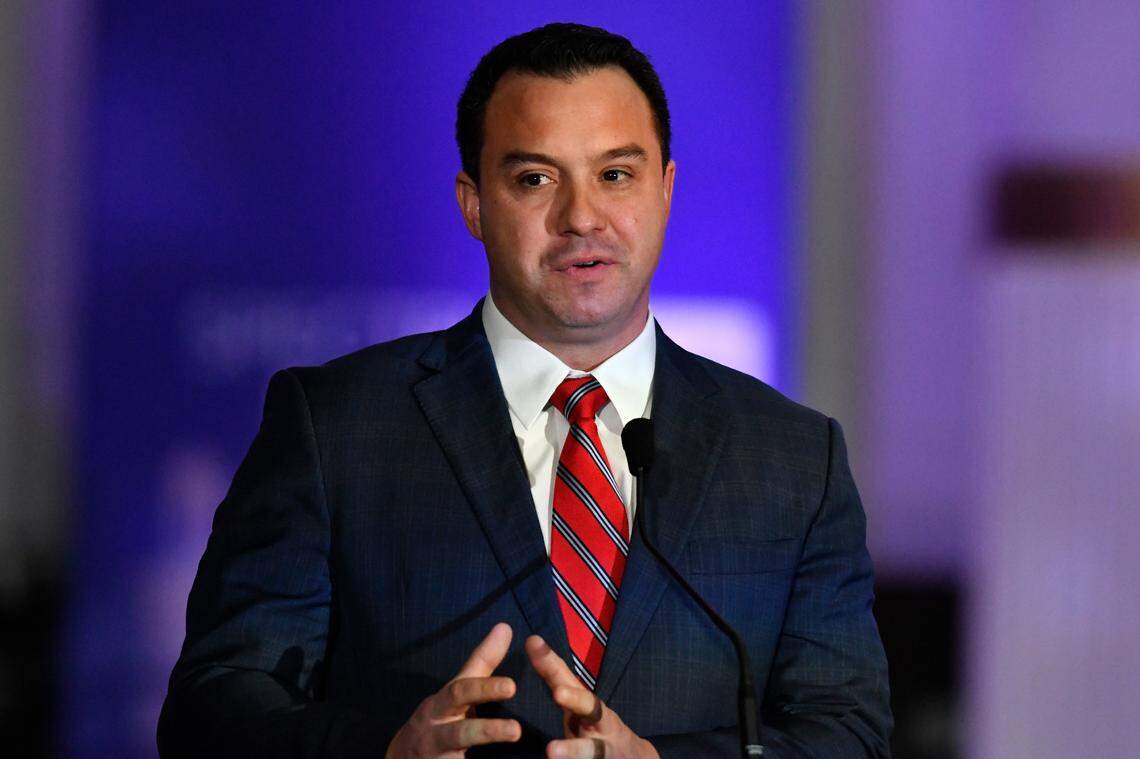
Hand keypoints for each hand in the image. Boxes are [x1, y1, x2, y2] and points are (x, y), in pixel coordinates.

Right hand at [385, 622, 520, 757]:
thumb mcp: (457, 689)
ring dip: (481, 753)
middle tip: (515, 730)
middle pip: (460, 732)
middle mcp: (437, 732)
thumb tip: (505, 627)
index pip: (461, 693)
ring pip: (457, 758)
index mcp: (442, 706)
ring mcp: (438, 757)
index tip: (512, 686)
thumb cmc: (439, 716)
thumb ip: (482, 662)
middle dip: (487, 731)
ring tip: (511, 742)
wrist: (402, 757)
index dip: (485, 689)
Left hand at [525, 636, 657, 758]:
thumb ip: (557, 678)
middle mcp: (600, 722)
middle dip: (575, 698)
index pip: (566, 677)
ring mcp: (606, 747)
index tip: (533, 643)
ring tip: (551, 751)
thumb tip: (532, 641)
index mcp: (588, 705)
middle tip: (558, 693)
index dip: (550, 662)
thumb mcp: (580, 704)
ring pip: (591, 749)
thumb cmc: (598, 727)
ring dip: (572, 750)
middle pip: (590, 707)